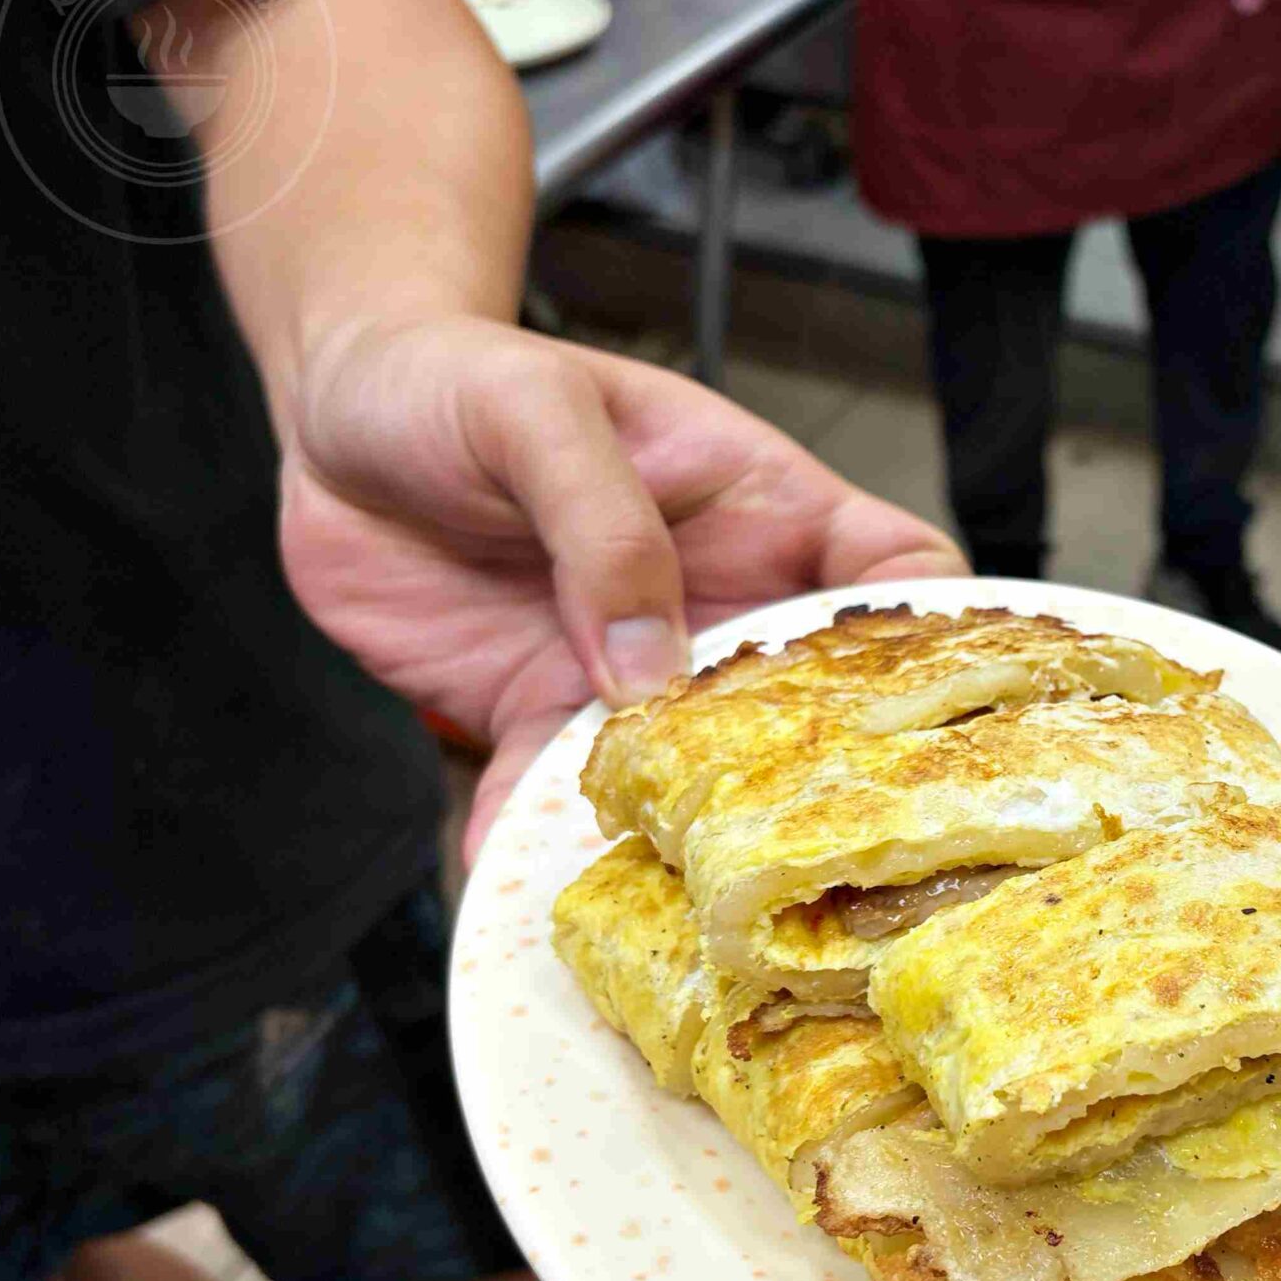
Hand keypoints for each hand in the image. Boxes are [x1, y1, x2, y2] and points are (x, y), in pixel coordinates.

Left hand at [276, 313, 965, 860]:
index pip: (899, 577)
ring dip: (680, 840)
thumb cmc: (457, 374)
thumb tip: (652, 670)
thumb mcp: (537, 412)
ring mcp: (631, 671)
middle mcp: (719, 604)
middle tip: (803, 855)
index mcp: (763, 510)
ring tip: (677, 907)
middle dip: (815, 785)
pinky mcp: (537, 715)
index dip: (939, 642)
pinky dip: (533, 850)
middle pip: (812, 711)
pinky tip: (522, 888)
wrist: (335, 413)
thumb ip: (603, 526)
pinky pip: (548, 799)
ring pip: (689, 779)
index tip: (945, 715)